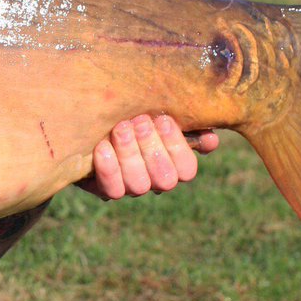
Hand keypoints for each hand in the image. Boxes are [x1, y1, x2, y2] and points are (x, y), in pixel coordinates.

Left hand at [77, 114, 218, 199]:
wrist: (88, 120)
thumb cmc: (130, 110)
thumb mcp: (155, 111)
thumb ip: (184, 122)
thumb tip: (211, 140)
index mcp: (172, 161)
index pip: (187, 169)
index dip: (178, 147)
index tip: (164, 119)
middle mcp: (154, 180)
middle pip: (164, 179)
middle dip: (152, 147)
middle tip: (140, 121)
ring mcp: (130, 187)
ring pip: (139, 184)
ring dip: (131, 154)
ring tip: (121, 128)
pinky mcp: (104, 189)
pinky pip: (112, 189)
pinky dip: (109, 167)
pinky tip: (102, 145)